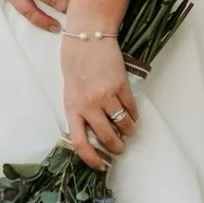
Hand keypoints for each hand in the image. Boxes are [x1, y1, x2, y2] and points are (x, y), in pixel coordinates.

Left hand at [60, 35, 136, 171]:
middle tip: (120, 148)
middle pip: (107, 137)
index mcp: (72, 107)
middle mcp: (88, 105)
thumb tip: (92, 131)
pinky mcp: (120, 85)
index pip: (80, 143)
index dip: (92, 159)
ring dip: (128, 131)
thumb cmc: (74, 62)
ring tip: (128, 131)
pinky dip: (134, 115)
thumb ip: (79, 110)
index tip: (101, 166)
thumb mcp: (69, 89)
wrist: (86, 36)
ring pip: (123, 125)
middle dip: (117, 148)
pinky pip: (131, 108)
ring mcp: (106, 95)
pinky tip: (132, 115)